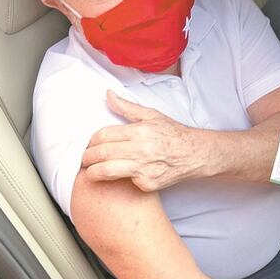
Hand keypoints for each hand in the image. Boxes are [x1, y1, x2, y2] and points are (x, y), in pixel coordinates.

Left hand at [81, 91, 212, 190]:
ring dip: (93, 172)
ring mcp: (143, 169)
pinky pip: (124, 182)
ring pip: (106, 171)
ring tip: (90, 171)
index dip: (91, 141)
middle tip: (84, 160)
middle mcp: (140, 150)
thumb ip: (126, 107)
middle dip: (87, 158)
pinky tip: (118, 176)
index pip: (103, 136)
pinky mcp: (147, 183)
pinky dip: (119, 180)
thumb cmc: (173, 134)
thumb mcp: (152, 115)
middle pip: (101, 154)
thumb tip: (108, 95)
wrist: (195, 154)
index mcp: (139, 131)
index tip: (89, 146)